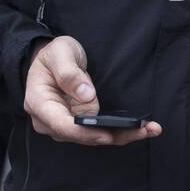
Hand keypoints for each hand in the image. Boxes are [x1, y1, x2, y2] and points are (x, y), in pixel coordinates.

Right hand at [23, 36, 161, 146]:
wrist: (53, 59)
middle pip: (82, 136)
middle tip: (144, 129)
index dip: (85, 133)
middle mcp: (50, 120)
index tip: (107, 134)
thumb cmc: (54, 55)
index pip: (61, 125)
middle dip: (113, 136)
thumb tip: (86, 95)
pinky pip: (100, 132)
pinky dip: (121, 131)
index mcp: (39, 103)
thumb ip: (69, 73)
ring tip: (151, 129)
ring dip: (123, 135)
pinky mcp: (80, 124)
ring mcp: (65, 125)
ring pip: (94, 137)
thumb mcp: (60, 53)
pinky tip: (142, 128)